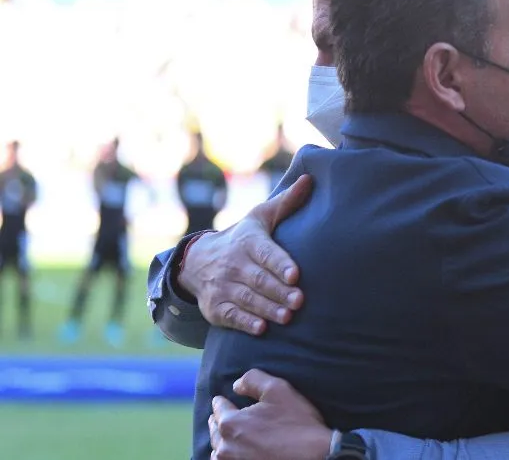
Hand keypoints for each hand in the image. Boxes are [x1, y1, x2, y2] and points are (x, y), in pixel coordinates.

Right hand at [178, 175, 312, 334]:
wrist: (197, 260)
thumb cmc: (242, 237)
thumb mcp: (259, 217)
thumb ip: (286, 203)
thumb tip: (310, 180)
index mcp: (247, 242)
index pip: (265, 253)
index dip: (279, 264)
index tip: (295, 275)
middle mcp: (233, 264)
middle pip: (258, 280)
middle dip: (279, 291)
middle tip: (300, 301)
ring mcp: (222, 286)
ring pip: (247, 299)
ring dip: (267, 309)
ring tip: (287, 316)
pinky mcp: (215, 307)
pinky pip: (230, 316)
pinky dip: (245, 322)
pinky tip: (261, 328)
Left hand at [210, 369, 331, 459]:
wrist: (314, 456)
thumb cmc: (297, 423)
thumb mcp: (278, 389)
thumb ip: (252, 380)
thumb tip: (236, 385)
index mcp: (231, 423)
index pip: (218, 407)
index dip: (222, 401)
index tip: (223, 399)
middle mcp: (226, 446)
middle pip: (215, 430)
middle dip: (219, 421)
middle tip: (223, 417)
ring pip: (217, 450)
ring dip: (222, 441)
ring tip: (228, 437)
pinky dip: (228, 457)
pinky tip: (236, 453)